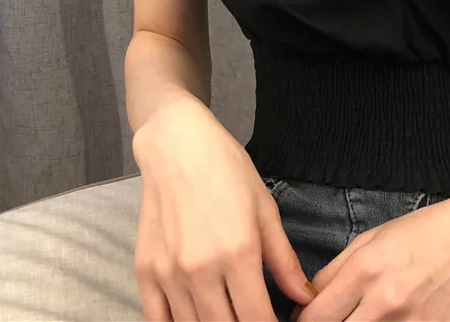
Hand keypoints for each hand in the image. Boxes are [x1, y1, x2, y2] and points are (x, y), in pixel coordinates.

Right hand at [132, 94, 314, 320]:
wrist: (177, 144)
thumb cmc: (226, 169)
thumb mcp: (265, 208)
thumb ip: (284, 260)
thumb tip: (305, 297)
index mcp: (238, 252)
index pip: (257, 320)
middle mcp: (201, 268)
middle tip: (252, 317)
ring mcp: (169, 273)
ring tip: (229, 315)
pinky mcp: (144, 271)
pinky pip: (157, 321)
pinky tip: (193, 319)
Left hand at [298, 179, 449, 321]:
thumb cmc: (426, 231)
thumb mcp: (373, 238)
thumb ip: (337, 269)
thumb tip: (310, 299)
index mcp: (365, 270)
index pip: (315, 316)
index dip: (303, 321)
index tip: (305, 320)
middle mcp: (385, 302)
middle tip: (335, 319)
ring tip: (367, 317)